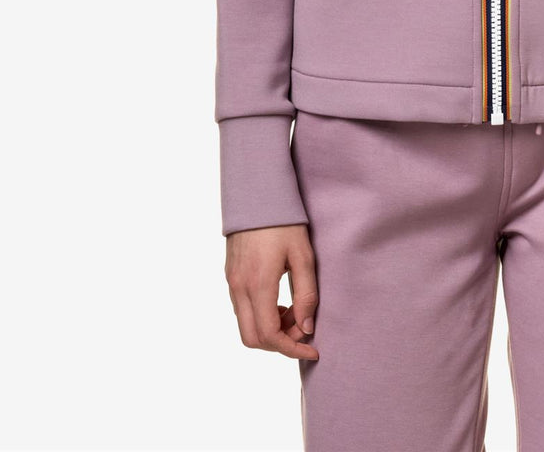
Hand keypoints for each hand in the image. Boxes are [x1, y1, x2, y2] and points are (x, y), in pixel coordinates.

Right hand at [224, 223, 319, 359]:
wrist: (256, 193)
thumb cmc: (284, 222)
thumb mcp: (303, 254)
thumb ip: (306, 293)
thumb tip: (307, 327)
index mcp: (259, 283)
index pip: (270, 335)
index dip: (292, 349)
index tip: (313, 350)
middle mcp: (240, 288)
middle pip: (252, 339)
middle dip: (279, 344)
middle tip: (302, 329)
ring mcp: (232, 283)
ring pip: (245, 326)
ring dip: (270, 331)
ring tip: (293, 312)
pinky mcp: (230, 276)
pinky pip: (242, 310)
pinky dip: (260, 317)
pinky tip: (279, 302)